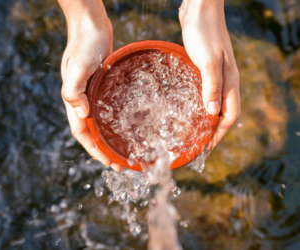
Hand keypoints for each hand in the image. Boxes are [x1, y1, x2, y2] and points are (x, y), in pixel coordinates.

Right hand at [59, 0, 121, 170]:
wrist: (90, 26)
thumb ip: (74, 91)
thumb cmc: (84, 45)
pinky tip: (127, 123)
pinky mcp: (101, 86)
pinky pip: (107, 109)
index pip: (82, 133)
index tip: (109, 163)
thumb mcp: (78, 67)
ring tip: (124, 149)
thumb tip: (81, 115)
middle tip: (121, 164)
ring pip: (99, 122)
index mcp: (74, 101)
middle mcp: (82, 100)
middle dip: (104, 150)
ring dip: (109, 138)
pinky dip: (114, 121)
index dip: (94, 150)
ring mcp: (91, 93)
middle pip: (91, 132)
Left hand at [179, 0, 240, 148]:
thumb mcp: (207, 61)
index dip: (220, 133)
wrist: (200, 10)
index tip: (207, 148)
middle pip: (223, 112)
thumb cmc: (204, 33)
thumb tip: (212, 113)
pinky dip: (199, 104)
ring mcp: (216, 74)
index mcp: (229, 81)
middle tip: (198, 145)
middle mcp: (225, 80)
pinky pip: (204, 92)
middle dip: (213, 131)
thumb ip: (211, 86)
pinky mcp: (204, 67)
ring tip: (192, 132)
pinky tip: (186, 107)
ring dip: (206, 119)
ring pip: (214, 103)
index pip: (230, 115)